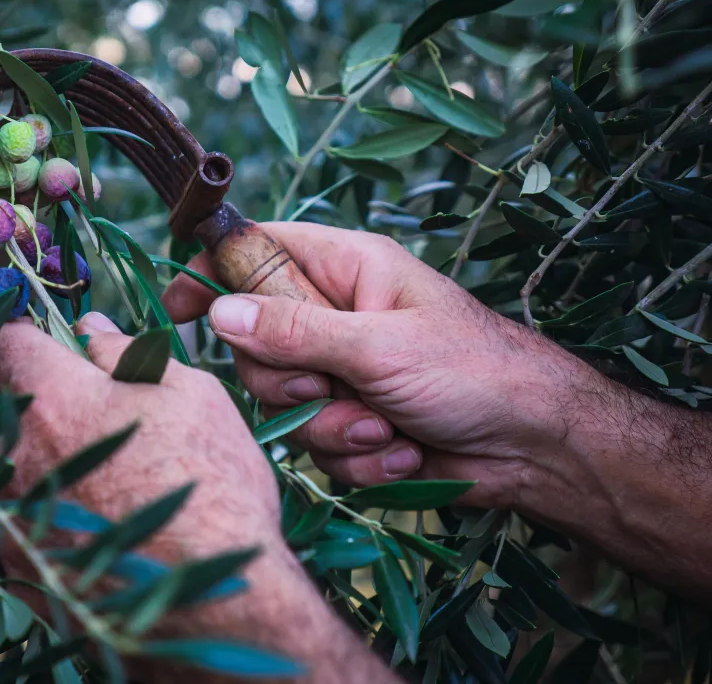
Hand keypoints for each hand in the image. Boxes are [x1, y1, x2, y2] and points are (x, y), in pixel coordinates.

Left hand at [0, 314, 280, 567]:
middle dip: (54, 409)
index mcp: (53, 399)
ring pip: (23, 470)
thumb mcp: (190, 396)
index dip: (20, 335)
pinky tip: (109, 529)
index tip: (41, 340)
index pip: (1, 343)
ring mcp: (12, 520)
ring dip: (57, 466)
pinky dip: (59, 517)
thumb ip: (128, 354)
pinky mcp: (21, 571)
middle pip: (16, 412)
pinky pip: (30, 523)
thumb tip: (91, 329)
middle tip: (114, 428)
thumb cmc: (210, 487)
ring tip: (121, 489)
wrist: (212, 605)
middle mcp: (15, 457)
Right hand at [163, 222, 597, 506]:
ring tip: (387, 429)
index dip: (213, 273)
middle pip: (255, 343)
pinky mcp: (351, 424)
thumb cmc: (473, 371)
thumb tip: (220, 312)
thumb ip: (296, 331)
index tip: (178, 308)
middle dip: (291, 383)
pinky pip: (317, 446)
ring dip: (334, 429)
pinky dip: (359, 460)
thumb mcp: (381, 345)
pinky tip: (404, 453)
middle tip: (331, 389)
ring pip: (283, 405)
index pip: (258, 252)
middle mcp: (335, 318)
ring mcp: (341, 373)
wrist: (534, 447)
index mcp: (345, 270)